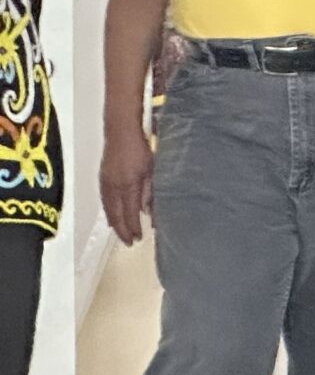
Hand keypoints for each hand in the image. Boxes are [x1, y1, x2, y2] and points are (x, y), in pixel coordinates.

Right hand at [100, 125, 152, 244]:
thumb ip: (149, 191)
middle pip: (116, 214)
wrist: (120, 131)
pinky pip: (105, 201)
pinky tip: (111, 217)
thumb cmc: (141, 148)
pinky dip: (108, 212)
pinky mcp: (102, 178)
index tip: (138, 238)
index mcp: (128, 185)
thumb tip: (147, 212)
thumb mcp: (152, 169)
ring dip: (114, 223)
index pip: (130, 212)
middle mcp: (114, 187)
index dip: (133, 227)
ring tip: (121, 233)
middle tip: (129, 242)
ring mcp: (106, 183)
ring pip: (108, 209)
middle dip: (122, 230)